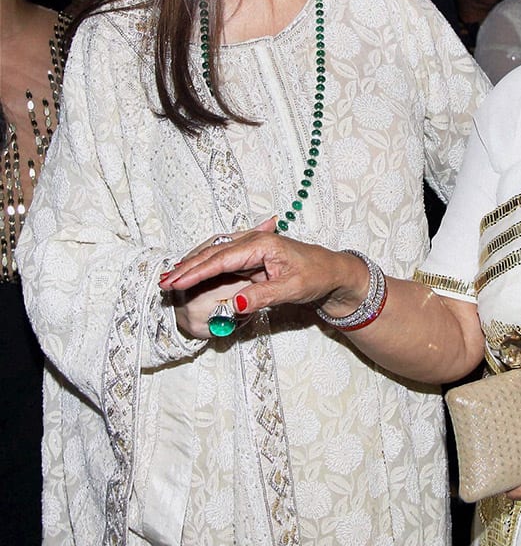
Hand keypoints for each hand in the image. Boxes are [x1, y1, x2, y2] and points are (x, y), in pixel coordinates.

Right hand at [159, 218, 368, 321]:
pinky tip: (191, 273)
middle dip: (187, 268)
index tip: (176, 283)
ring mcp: (252, 246)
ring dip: (192, 265)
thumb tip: (234, 305)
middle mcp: (254, 240)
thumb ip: (262, 296)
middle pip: (213, 253)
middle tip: (164, 283)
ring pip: (215, 253)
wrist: (332, 271)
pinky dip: (205, 266)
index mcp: (262, 244)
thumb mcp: (291, 289)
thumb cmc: (316, 276)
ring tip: (170, 278)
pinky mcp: (252, 255)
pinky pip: (223, 258)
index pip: (222, 259)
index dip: (196, 272)